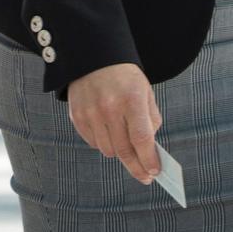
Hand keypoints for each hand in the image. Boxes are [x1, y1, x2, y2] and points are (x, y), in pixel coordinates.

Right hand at [66, 62, 161, 184]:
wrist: (93, 55)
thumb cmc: (124, 76)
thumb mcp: (144, 91)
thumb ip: (150, 119)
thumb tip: (150, 149)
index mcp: (131, 99)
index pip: (142, 139)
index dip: (149, 160)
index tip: (155, 172)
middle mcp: (109, 107)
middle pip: (124, 150)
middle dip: (137, 167)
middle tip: (145, 176)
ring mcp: (90, 112)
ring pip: (108, 150)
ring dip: (119, 152)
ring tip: (125, 144)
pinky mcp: (77, 116)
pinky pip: (93, 143)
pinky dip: (103, 143)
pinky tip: (108, 132)